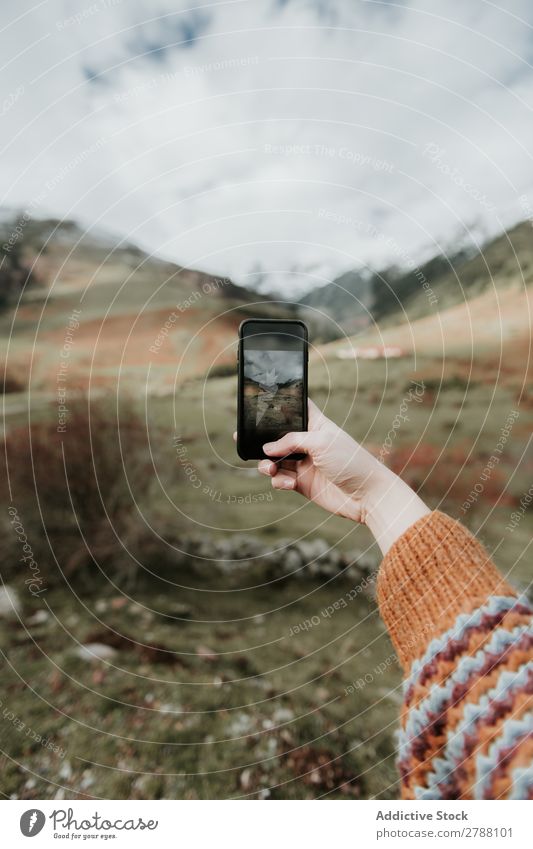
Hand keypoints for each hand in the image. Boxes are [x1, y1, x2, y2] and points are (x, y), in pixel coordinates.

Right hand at [251, 400, 429, 553]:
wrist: (367, 496)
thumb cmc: (350, 461)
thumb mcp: (321, 442)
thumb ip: (291, 441)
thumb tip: (267, 448)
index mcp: (315, 424)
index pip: (296, 408)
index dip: (280, 404)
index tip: (259, 404)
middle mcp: (307, 442)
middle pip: (277, 436)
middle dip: (261, 440)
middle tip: (244, 440)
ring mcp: (304, 463)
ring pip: (274, 460)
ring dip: (267, 464)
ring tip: (269, 469)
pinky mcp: (302, 483)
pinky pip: (280, 479)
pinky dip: (279, 481)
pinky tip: (288, 484)